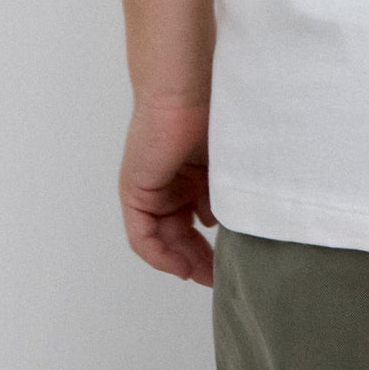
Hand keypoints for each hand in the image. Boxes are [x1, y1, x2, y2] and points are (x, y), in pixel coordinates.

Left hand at [119, 99, 216, 285]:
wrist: (185, 90)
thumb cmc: (214, 112)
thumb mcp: (227, 162)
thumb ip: (228, 192)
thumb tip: (227, 225)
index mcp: (193, 174)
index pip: (199, 221)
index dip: (214, 245)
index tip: (232, 263)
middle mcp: (171, 184)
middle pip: (180, 234)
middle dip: (199, 259)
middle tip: (219, 279)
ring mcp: (152, 189)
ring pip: (164, 238)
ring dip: (183, 260)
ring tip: (206, 276)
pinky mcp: (136, 193)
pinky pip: (144, 237)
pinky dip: (161, 256)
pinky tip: (182, 267)